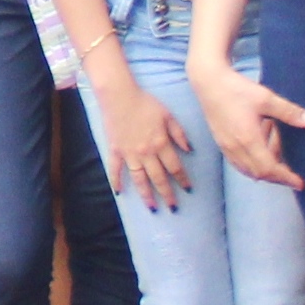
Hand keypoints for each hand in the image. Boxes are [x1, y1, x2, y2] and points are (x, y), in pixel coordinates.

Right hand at [94, 76, 191, 212]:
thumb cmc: (145, 103)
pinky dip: (117, 182)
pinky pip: (115, 170)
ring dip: (146, 195)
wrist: (120, 96)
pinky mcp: (115, 151)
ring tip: (152, 208)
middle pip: (159, 178)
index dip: (183, 179)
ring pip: (140, 179)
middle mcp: (146, 153)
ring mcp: (129, 154)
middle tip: (173, 208)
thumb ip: (179, 134)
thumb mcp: (168, 116)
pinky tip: (120, 193)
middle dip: (167, 194)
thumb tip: (190, 150)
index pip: (175, 167)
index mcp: (161, 144)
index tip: (188, 189)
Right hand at [194, 57, 304, 186]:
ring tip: (280, 164)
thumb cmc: (237, 88)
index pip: (269, 169)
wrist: (209, 82)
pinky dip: (252, 167)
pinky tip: (260, 158)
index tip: (300, 183)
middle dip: (278, 178)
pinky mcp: (221, 143)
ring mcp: (226, 147)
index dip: (286, 178)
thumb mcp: (266, 98)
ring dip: (265, 172)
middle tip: (294, 177)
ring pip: (248, 171)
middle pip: (259, 174)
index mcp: (248, 139)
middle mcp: (236, 148)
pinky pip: (238, 164)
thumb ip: (290, 112)